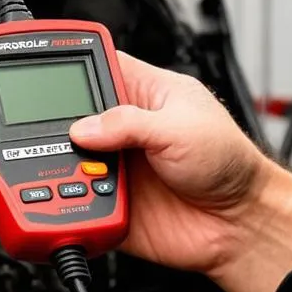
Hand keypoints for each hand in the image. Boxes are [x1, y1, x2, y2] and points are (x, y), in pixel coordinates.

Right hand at [70, 53, 270, 277]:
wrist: (239, 224)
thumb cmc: (229, 164)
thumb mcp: (182, 129)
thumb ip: (129, 123)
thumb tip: (83, 127)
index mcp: (145, 93)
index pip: (98, 66)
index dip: (74, 67)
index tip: (52, 78)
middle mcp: (125, 128)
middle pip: (72, 116)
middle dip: (62, 125)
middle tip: (67, 136)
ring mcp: (115, 165)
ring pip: (67, 159)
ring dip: (66, 166)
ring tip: (80, 172)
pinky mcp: (108, 202)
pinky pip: (73, 202)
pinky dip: (69, 203)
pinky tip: (81, 201)